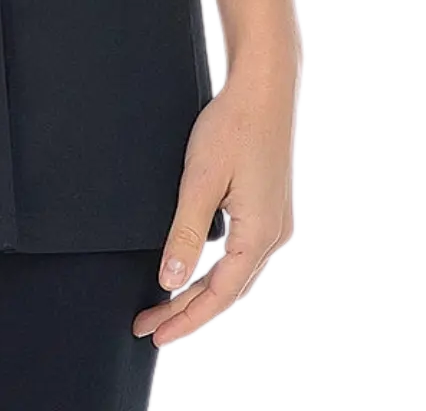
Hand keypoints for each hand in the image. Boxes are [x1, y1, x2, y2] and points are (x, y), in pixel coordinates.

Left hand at [132, 53, 298, 347]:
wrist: (263, 92)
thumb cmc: (234, 126)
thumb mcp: (199, 181)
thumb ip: (185, 234)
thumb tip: (171, 279)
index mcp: (257, 235)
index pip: (217, 295)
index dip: (185, 318)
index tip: (156, 333)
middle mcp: (272, 238)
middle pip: (226, 292)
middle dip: (187, 311)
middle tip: (150, 324)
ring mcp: (274, 226)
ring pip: (234, 276)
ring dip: (200, 292)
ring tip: (167, 304)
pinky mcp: (269, 213)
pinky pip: (241, 257)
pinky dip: (216, 271)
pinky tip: (197, 271)